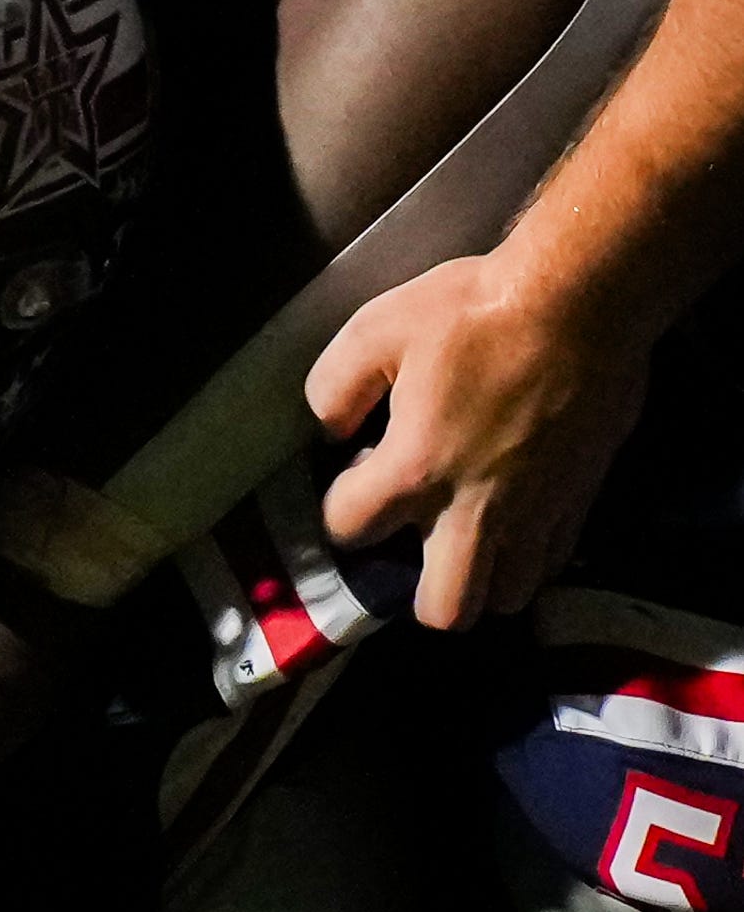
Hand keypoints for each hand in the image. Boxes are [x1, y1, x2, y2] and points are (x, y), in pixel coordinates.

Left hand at [305, 252, 650, 629]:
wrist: (582, 301)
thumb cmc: (473, 313)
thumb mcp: (374, 329)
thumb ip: (333, 388)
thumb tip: (330, 431)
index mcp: (415, 471)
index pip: (348, 529)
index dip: (339, 504)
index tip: (357, 467)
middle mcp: (476, 510)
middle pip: (445, 610)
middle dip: (417, 590)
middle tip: (415, 537)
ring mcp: (536, 513)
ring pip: (507, 595)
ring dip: (480, 576)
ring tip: (465, 530)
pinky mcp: (581, 500)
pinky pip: (553, 561)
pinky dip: (528, 554)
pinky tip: (514, 511)